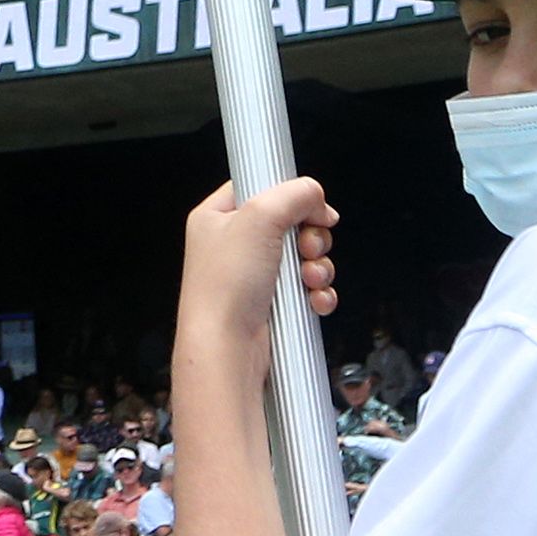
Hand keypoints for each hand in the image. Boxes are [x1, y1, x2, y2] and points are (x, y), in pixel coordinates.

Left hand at [176, 178, 339, 369]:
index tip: (309, 205)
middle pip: (291, 223)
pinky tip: (314, 300)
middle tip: (307, 248)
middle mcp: (234, 245)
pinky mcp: (272, 303)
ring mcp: (254, 276)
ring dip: (318, 267)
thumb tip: (315, 197)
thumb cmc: (225, 288)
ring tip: (309, 279)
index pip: (259, 187)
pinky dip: (318, 293)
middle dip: (312, 236)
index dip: (289, 194)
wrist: (227, 348)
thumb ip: (293, 195)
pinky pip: (308, 289)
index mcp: (218, 217)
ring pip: (305, 257)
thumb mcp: (259, 218)